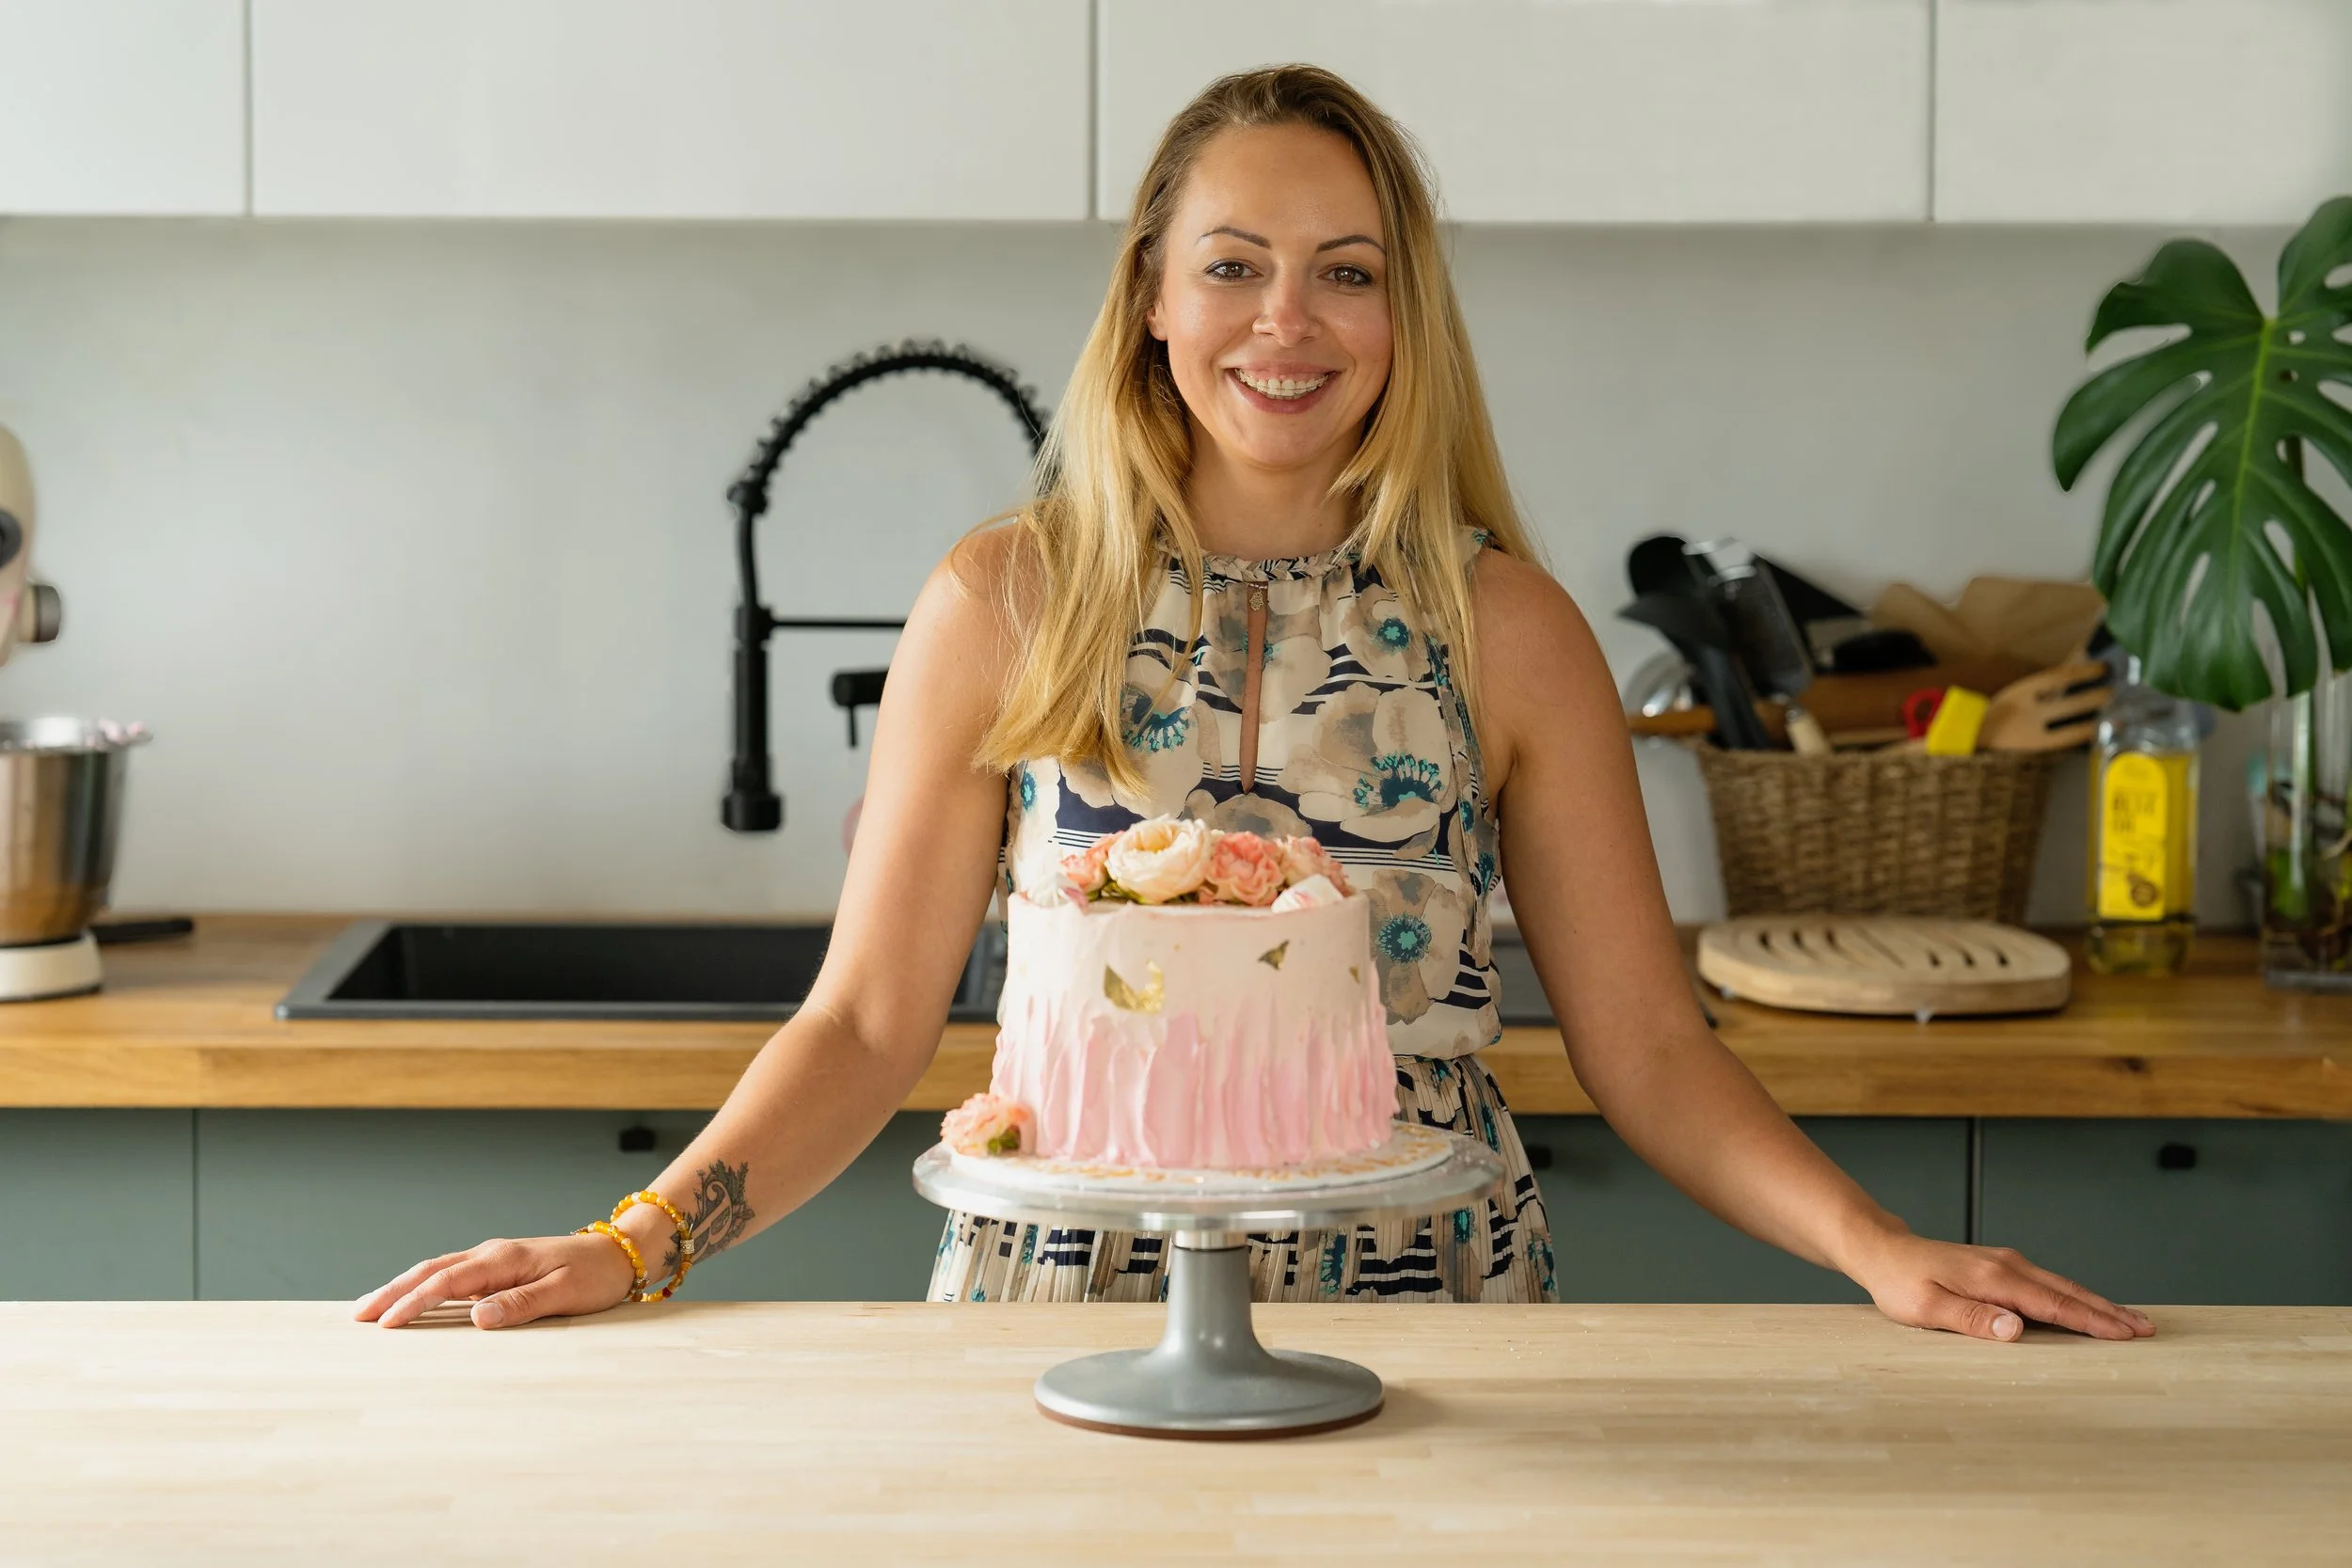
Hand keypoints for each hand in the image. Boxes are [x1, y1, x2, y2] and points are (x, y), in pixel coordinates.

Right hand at [353, 1232, 637, 1329]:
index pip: (446, 1282)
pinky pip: (453, 1278)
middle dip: (392, 1292)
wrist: (619, 1252)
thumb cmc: (595, 1275)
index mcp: (503, 1259)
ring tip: (371, 1309)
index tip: (385, 1324)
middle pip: (430, 1271)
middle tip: (357, 1316)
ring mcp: (493, 1261)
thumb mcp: (564, 1293)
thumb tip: (477, 1318)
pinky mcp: (498, 1270)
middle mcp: (492, 1255)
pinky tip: (412, 1302)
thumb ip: (521, 1304)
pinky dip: (425, 1288)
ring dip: (403, 1288)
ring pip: (438, 1271)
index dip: (413, 1302)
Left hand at [1848, 1229, 2154, 1341]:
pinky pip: (2047, 1283)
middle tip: (2147, 1330)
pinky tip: (2083, 1306)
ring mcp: (2005, 1263)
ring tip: (2128, 1320)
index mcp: (1996, 1279)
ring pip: (2061, 1286)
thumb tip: (2017, 1329)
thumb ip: (1973, 1319)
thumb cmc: (1900, 1283)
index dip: (2093, 1322)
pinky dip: (2073, 1296)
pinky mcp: (1999, 1266)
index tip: (2128, 1335)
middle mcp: (2008, 1266)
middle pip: (2069, 1292)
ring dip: (2096, 1303)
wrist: (1882, 1251)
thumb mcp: (1928, 1308)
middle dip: (2109, 1312)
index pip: (2055, 1305)